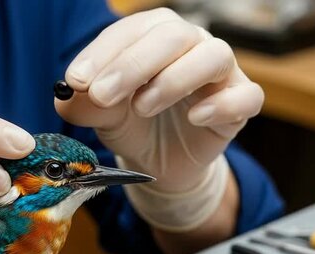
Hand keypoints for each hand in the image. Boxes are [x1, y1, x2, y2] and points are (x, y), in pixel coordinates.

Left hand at [56, 8, 261, 230]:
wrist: (160, 162)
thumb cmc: (133, 125)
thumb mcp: (102, 115)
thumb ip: (84, 103)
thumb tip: (68, 95)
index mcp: (153, 35)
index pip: (132, 30)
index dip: (103, 53)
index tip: (77, 81)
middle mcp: (191, 44)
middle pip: (173, 35)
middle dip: (133, 65)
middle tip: (103, 95)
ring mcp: (221, 71)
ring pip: (213, 56)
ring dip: (174, 80)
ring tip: (143, 107)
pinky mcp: (240, 103)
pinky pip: (246, 95)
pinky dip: (222, 105)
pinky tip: (194, 118)